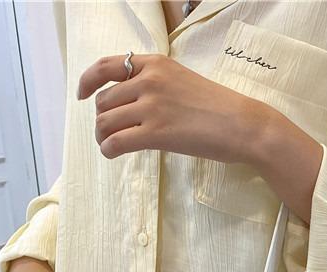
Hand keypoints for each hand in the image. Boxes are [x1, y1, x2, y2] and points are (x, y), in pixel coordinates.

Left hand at [76, 53, 271, 164]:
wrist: (244, 125)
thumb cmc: (222, 109)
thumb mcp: (185, 81)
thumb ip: (158, 84)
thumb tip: (135, 102)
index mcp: (155, 64)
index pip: (107, 66)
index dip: (87, 81)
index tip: (81, 94)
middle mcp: (149, 81)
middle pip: (104, 100)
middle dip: (102, 118)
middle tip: (109, 132)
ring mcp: (152, 107)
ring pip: (106, 121)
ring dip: (102, 135)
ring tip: (109, 144)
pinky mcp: (156, 133)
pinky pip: (117, 141)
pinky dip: (108, 148)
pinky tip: (112, 153)